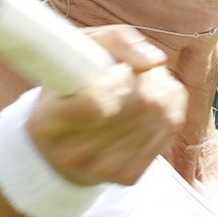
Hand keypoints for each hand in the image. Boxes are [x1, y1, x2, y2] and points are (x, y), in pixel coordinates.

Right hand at [26, 25, 186, 185]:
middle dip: (147, 78)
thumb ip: (114, 41)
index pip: (97, 104)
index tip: (118, 68)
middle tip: (136, 69)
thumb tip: (154, 61)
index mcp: (49, 120)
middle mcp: (72, 152)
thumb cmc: (71, 85)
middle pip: (138, 107)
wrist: (63, 141)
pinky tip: (152, 104)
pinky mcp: (127, 176)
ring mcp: (101, 169)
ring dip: (162, 89)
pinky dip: (169, 109)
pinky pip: (167, 132)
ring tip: (144, 83)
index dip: (118, 78)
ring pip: (159, 117)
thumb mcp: (78, 50)